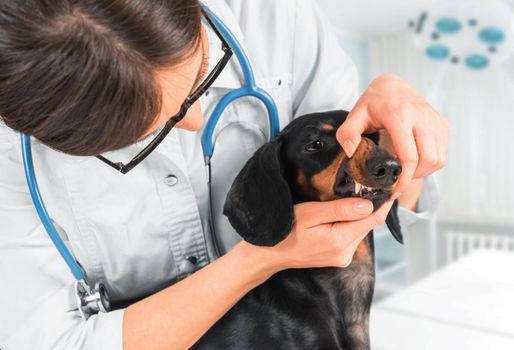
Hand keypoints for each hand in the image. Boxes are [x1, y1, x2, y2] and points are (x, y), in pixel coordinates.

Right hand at [260, 197, 393, 271]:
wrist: (269, 254)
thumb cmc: (285, 230)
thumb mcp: (310, 214)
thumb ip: (340, 210)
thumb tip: (369, 204)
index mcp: (340, 241)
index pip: (372, 218)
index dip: (385, 202)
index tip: (393, 186)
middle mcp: (346, 253)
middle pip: (368, 224)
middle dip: (372, 205)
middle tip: (374, 184)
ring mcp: (342, 258)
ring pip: (361, 230)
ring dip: (362, 214)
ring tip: (359, 195)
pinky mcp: (338, 258)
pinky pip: (352, 236)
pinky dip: (352, 223)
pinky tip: (345, 213)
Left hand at [336, 74, 447, 195]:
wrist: (392, 85)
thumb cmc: (373, 103)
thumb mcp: (355, 115)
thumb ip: (347, 133)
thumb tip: (351, 152)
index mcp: (399, 115)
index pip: (409, 155)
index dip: (404, 178)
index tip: (393, 189)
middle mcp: (421, 116)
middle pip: (428, 160)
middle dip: (414, 176)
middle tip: (398, 179)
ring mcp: (434, 119)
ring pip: (438, 158)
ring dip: (424, 171)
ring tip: (406, 170)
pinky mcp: (441, 122)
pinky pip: (442, 151)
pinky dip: (431, 162)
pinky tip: (415, 160)